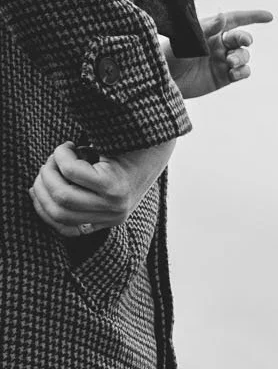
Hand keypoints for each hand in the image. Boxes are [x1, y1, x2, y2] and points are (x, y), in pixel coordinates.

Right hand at [29, 139, 174, 235]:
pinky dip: (62, 156)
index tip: (35, 188)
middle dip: (42, 185)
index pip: (65, 228)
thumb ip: (72, 190)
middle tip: (48, 164)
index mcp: (108, 220)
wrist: (151, 139)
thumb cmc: (119, 157)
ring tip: (59, 155)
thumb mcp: (96, 182)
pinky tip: (70, 145)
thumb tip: (34, 192)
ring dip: (50, 170)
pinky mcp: (114, 185)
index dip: (42, 208)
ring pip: (62, 195)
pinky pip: (72, 173)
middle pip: (58, 212)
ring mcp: (115, 203)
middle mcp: (114, 216)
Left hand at [163, 9, 272, 99]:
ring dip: (241, 57)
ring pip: (243, 56)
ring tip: (230, 63)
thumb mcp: (188, 39)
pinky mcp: (224, 77)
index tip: (268, 17)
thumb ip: (207, 28)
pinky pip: (242, 72)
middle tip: (243, 42)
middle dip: (244, 39)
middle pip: (240, 38)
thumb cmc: (170, 55)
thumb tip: (223, 16)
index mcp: (209, 30)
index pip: (234, 20)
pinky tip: (233, 73)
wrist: (164, 81)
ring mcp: (222, 61)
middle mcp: (218, 44)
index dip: (252, 17)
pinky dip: (242, 72)